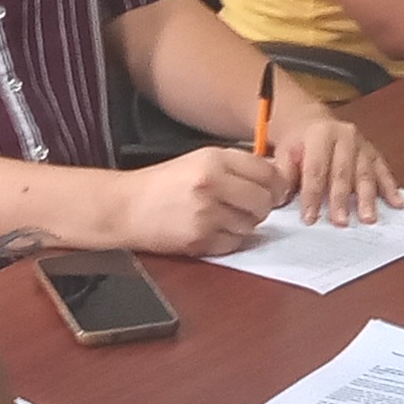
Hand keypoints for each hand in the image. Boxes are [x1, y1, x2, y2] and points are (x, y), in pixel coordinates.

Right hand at [114, 143, 285, 257]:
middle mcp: (212, 184)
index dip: (277, 184)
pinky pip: (234, 243)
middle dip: (263, 206)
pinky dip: (230, 240)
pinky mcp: (199, 240)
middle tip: (251, 207)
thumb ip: (236, 166)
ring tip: (225, 217)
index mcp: (214, 160)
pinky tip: (214, 230)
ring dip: (245, 224)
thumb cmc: (163, 184)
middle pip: (263, 201)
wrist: (126, 207)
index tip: (277, 190)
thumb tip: (274, 176)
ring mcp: (206, 214)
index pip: (266, 172)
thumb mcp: (199, 160)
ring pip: (251, 224)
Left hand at [265, 91, 401, 227]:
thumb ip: (284, 175)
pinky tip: (396, 203)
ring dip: (367, 197)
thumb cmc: (299, 143)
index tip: (310, 217)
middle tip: (340, 221)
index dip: (312, 195)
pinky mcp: (373, 152)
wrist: (314, 123)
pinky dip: (390, 188)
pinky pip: (383, 171)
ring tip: (367, 218)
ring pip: (365, 173)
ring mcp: (362, 144)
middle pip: (343, 172)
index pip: (316, 169)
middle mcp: (344, 136)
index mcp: (320, 134)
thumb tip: (280, 198)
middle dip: (341, 198)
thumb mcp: (284, 153)